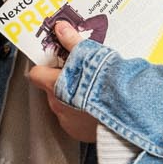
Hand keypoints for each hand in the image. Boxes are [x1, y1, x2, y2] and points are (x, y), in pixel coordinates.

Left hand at [24, 21, 99, 142]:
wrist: (126, 110)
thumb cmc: (107, 83)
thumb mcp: (89, 54)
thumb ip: (72, 41)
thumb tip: (61, 28)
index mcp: (54, 85)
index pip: (36, 74)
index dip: (44, 67)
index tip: (55, 63)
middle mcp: (57, 105)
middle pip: (52, 90)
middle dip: (64, 83)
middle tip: (81, 75)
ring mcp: (67, 122)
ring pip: (64, 106)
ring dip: (74, 100)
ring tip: (93, 92)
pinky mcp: (79, 134)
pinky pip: (76, 122)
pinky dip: (84, 115)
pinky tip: (98, 108)